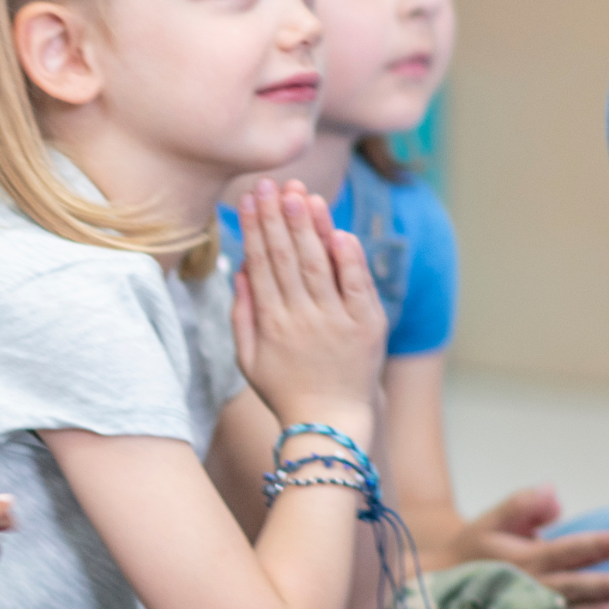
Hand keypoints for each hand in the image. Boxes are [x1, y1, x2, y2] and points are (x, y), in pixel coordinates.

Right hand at [231, 179, 388, 439]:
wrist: (331, 424)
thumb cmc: (285, 390)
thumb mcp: (247, 359)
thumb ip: (241, 314)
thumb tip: (241, 271)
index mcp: (270, 323)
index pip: (260, 265)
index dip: (254, 229)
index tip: (247, 199)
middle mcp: (302, 318)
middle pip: (287, 258)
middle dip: (277, 217)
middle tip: (271, 184)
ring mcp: (336, 321)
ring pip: (319, 264)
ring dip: (308, 226)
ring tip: (300, 194)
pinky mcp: (367, 326)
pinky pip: (357, 285)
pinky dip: (349, 257)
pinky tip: (337, 230)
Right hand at [428, 485, 608, 608]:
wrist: (436, 588)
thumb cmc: (473, 551)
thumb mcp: (492, 521)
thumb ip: (523, 505)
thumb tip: (554, 494)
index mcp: (523, 558)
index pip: (564, 550)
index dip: (593, 546)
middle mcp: (526, 588)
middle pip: (568, 588)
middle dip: (600, 587)